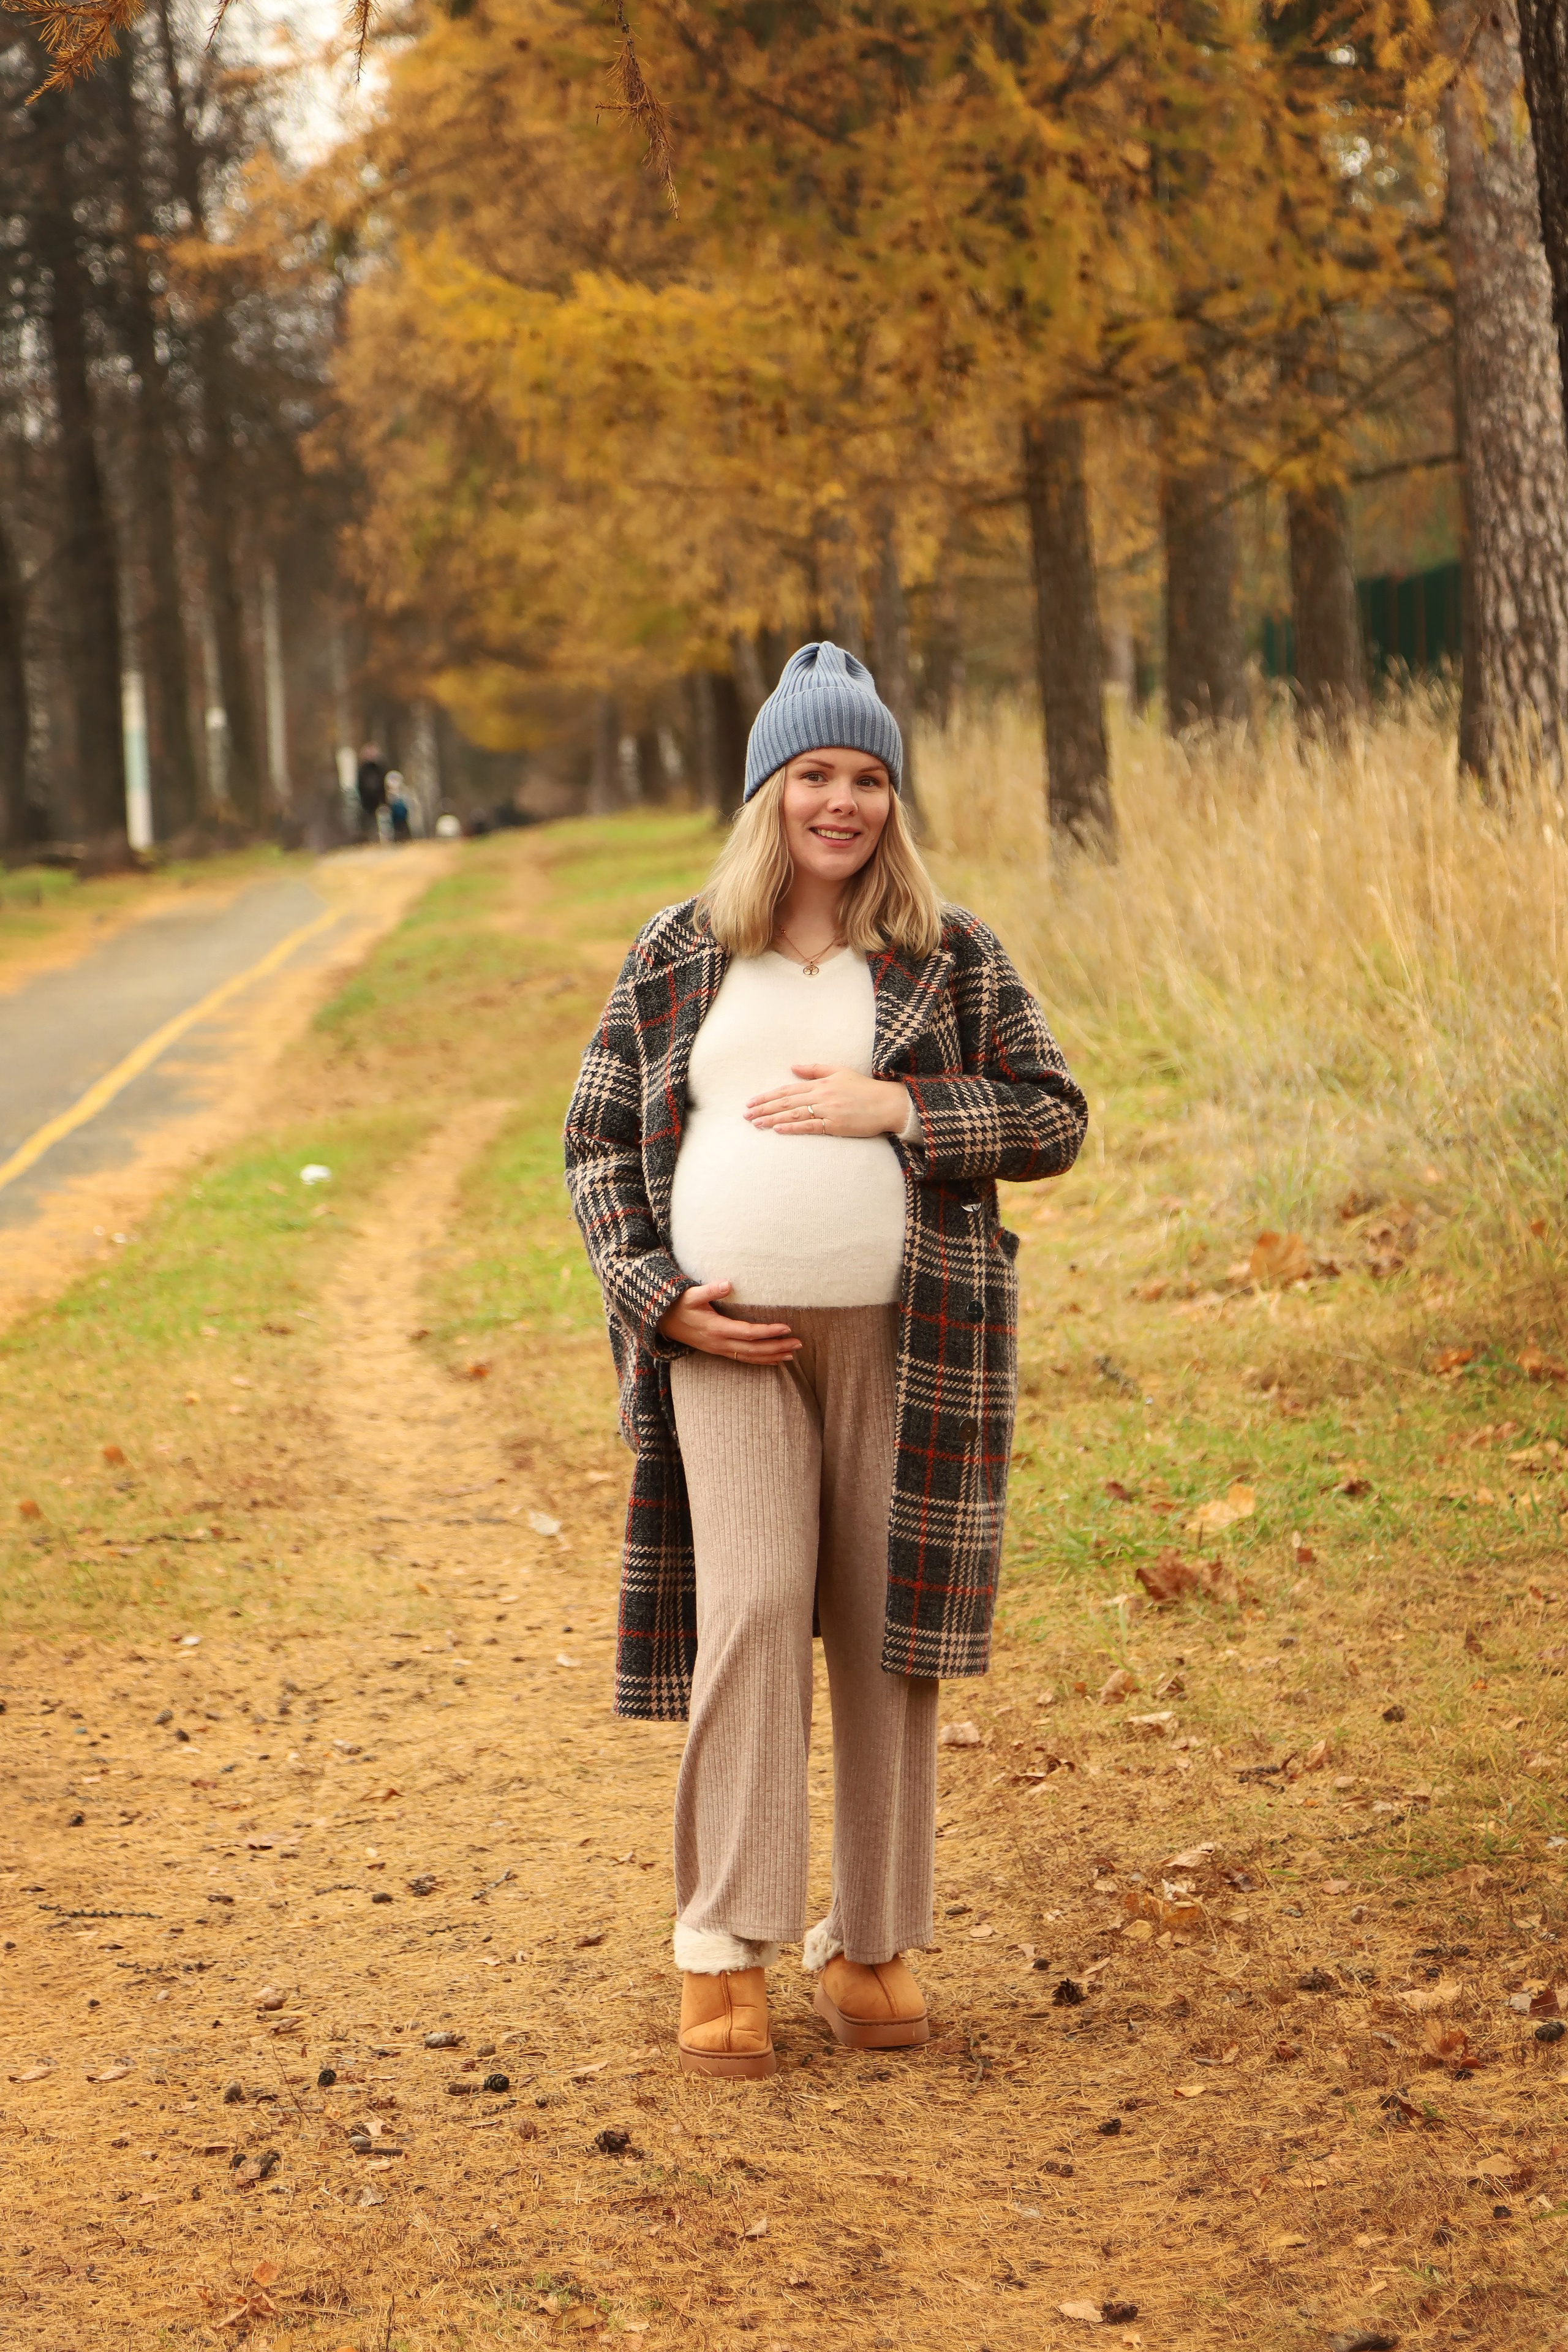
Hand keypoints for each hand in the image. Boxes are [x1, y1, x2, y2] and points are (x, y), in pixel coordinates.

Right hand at [657, 1280, 800, 1361]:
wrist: (662, 1322)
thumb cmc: (678, 1305)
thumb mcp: (691, 1295)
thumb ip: (710, 1290)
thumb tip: (728, 1283)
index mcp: (716, 1328)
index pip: (749, 1333)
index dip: (768, 1332)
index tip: (786, 1328)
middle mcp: (720, 1343)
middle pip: (754, 1349)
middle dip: (777, 1347)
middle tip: (799, 1343)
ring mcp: (720, 1349)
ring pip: (750, 1357)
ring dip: (772, 1356)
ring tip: (792, 1354)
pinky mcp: (719, 1351)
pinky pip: (743, 1359)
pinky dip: (760, 1361)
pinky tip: (774, 1361)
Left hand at [745, 1063, 912, 1138]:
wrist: (887, 1103)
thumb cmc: (864, 1088)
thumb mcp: (839, 1071)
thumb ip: (815, 1070)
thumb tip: (792, 1067)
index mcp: (820, 1083)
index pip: (787, 1090)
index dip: (767, 1096)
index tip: (751, 1102)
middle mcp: (821, 1096)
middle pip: (786, 1102)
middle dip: (764, 1108)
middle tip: (746, 1115)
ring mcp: (828, 1111)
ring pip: (794, 1114)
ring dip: (773, 1119)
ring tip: (756, 1124)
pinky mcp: (836, 1125)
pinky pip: (811, 1127)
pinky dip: (793, 1128)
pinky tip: (779, 1130)